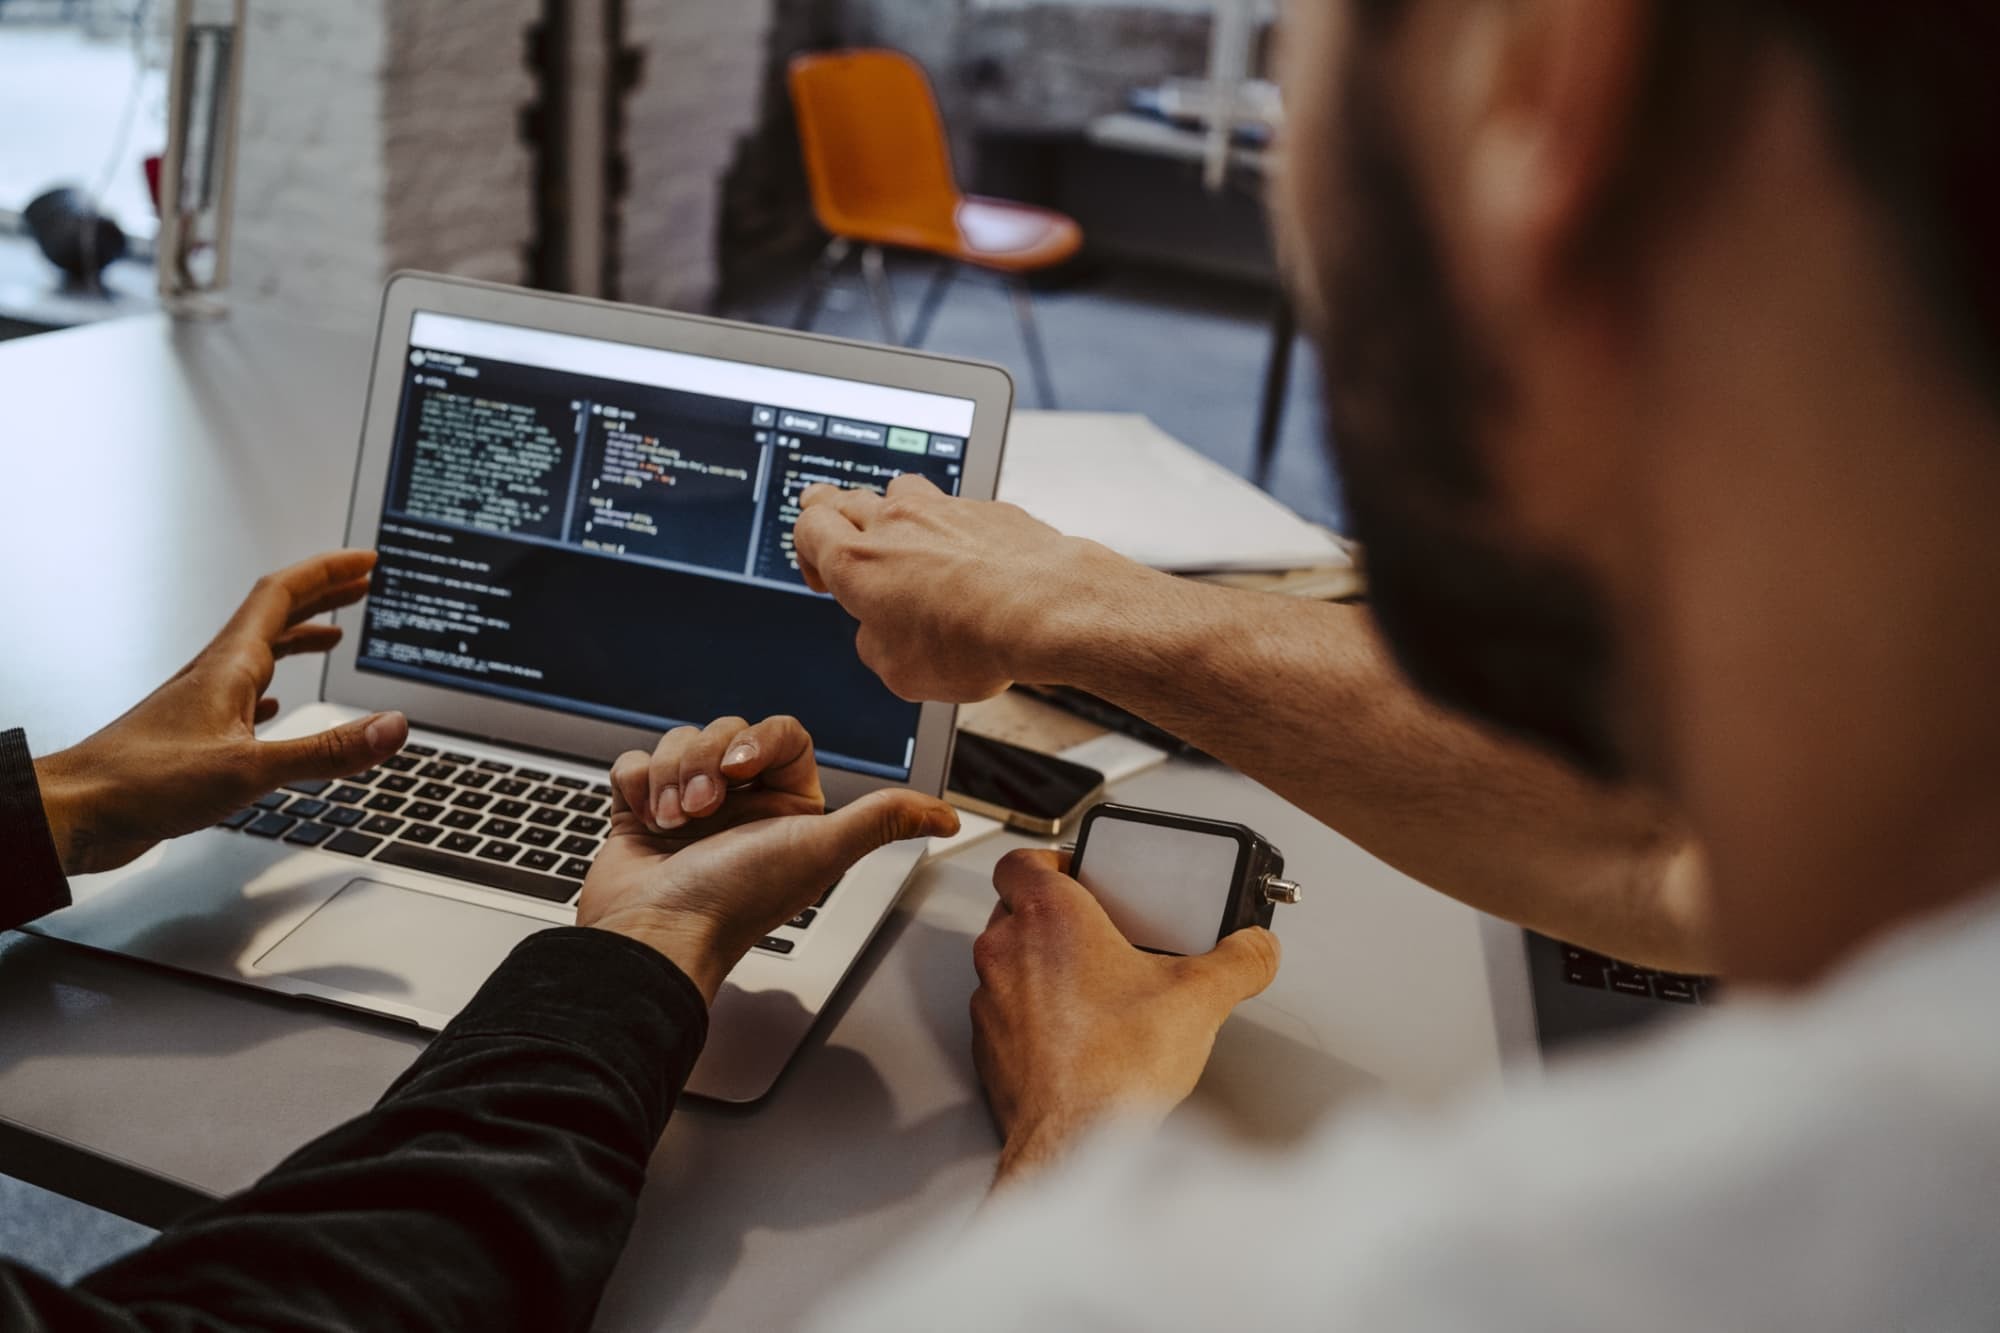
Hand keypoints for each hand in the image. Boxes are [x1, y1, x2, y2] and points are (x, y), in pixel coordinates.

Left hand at [33, 551, 408, 874]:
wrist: (75, 813)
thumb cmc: (140, 783)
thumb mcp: (249, 770)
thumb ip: (326, 750)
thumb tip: (392, 727)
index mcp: (229, 667)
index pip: (283, 595)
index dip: (328, 571)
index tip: (364, 560)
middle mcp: (216, 675)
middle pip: (275, 615)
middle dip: (323, 594)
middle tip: (361, 583)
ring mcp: (203, 703)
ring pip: (260, 653)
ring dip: (300, 636)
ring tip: (333, 635)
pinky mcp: (194, 735)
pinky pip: (242, 695)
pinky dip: (272, 687)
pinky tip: (276, 704)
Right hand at [579, 715, 959, 1000]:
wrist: (652, 935)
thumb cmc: (733, 899)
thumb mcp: (819, 852)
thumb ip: (882, 820)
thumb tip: (949, 817)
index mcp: (788, 809)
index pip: (781, 733)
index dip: (758, 740)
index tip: (742, 768)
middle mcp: (742, 805)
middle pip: (726, 730)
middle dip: (706, 763)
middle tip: (704, 810)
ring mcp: (690, 807)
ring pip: (681, 742)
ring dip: (672, 776)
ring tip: (673, 822)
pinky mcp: (644, 811)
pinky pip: (639, 761)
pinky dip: (638, 785)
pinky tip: (647, 819)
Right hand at [792, 473, 1148, 701]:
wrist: (1047, 610)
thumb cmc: (972, 643)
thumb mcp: (899, 672)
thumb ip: (875, 643)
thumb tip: (881, 630)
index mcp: (858, 563)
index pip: (808, 526)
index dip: (807, 548)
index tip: (824, 575)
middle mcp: (895, 525)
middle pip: (844, 498)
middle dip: (835, 515)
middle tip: (840, 533)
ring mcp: (942, 510)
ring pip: (899, 489)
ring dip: (893, 510)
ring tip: (905, 537)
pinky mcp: (986, 509)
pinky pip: (956, 507)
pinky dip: (952, 528)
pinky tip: (969, 557)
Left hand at [971, 849, 1279, 1185]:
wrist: (1075, 1143)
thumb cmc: (1114, 1068)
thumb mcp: (1201, 999)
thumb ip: (1239, 961)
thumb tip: (1256, 949)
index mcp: (1049, 917)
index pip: (1022, 859)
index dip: (1051, 860)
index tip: (1080, 872)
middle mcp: (1007, 952)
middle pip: (1016, 908)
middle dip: (1055, 916)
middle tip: (1098, 930)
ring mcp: (990, 1001)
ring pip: (1008, 962)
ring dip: (1041, 967)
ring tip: (1093, 986)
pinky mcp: (989, 1048)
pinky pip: (1006, 1013)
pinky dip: (1033, 1016)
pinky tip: (1077, 1034)